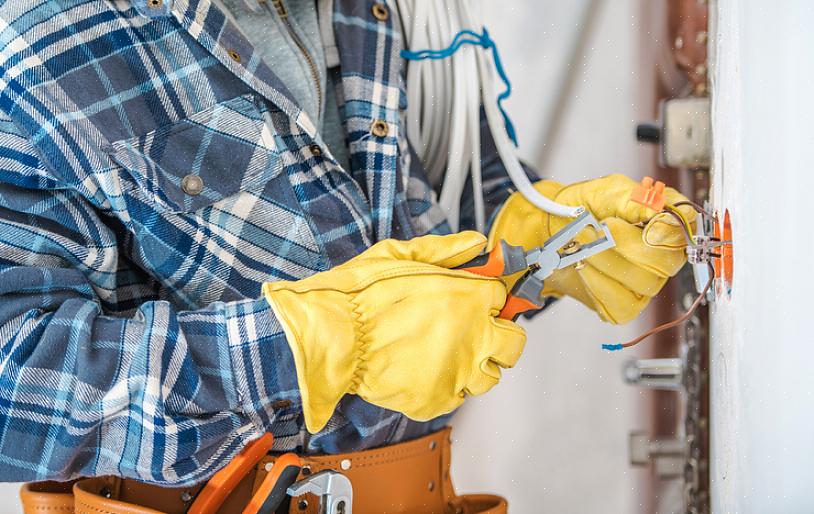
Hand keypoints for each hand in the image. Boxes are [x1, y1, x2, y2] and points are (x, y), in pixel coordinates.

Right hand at [263, 232, 525, 432]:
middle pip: (513, 343)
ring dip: (476, 365)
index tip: (479, 301)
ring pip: (491, 375)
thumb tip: (476, 242)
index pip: (503, 298)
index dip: (488, 299)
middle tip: (476, 332)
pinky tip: (426, 371)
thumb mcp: (401, 255)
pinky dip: (447, 387)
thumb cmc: (360, 296)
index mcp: (469, 297)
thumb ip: (445, 249)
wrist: (330, 337)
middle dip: (499, 336)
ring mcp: (458, 371)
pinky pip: (458, 398)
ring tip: (448, 354)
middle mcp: (473, 336)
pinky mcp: (438, 399)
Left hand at [489, 174, 692, 323]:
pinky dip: (597, 284)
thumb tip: (657, 208)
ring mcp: (646, 283)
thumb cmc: (583, 208)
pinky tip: (584, 267)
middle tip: (597, 228)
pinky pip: (621, 304)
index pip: (685, 229)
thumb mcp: (606, 191)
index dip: (668, 230)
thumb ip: (633, 197)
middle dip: (624, 244)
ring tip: (582, 244)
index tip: (645, 226)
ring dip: (604, 261)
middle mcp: (662, 255)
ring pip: (641, 282)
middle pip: (664, 262)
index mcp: (664, 222)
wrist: (552, 231)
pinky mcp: (626, 305)